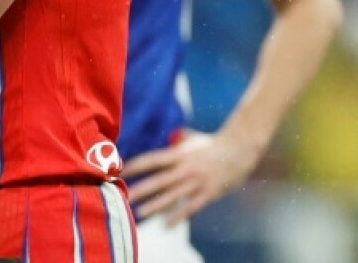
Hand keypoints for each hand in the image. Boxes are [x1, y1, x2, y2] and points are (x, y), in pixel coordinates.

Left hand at [124, 129, 263, 224]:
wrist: (240, 149)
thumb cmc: (214, 143)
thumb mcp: (192, 139)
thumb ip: (179, 140)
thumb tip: (171, 134)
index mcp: (178, 154)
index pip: (152, 160)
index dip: (136, 166)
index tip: (120, 171)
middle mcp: (185, 168)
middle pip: (158, 180)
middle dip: (141, 189)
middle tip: (124, 197)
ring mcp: (196, 181)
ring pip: (172, 196)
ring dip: (155, 205)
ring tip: (140, 212)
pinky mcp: (208, 193)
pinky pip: (191, 207)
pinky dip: (178, 217)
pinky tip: (167, 225)